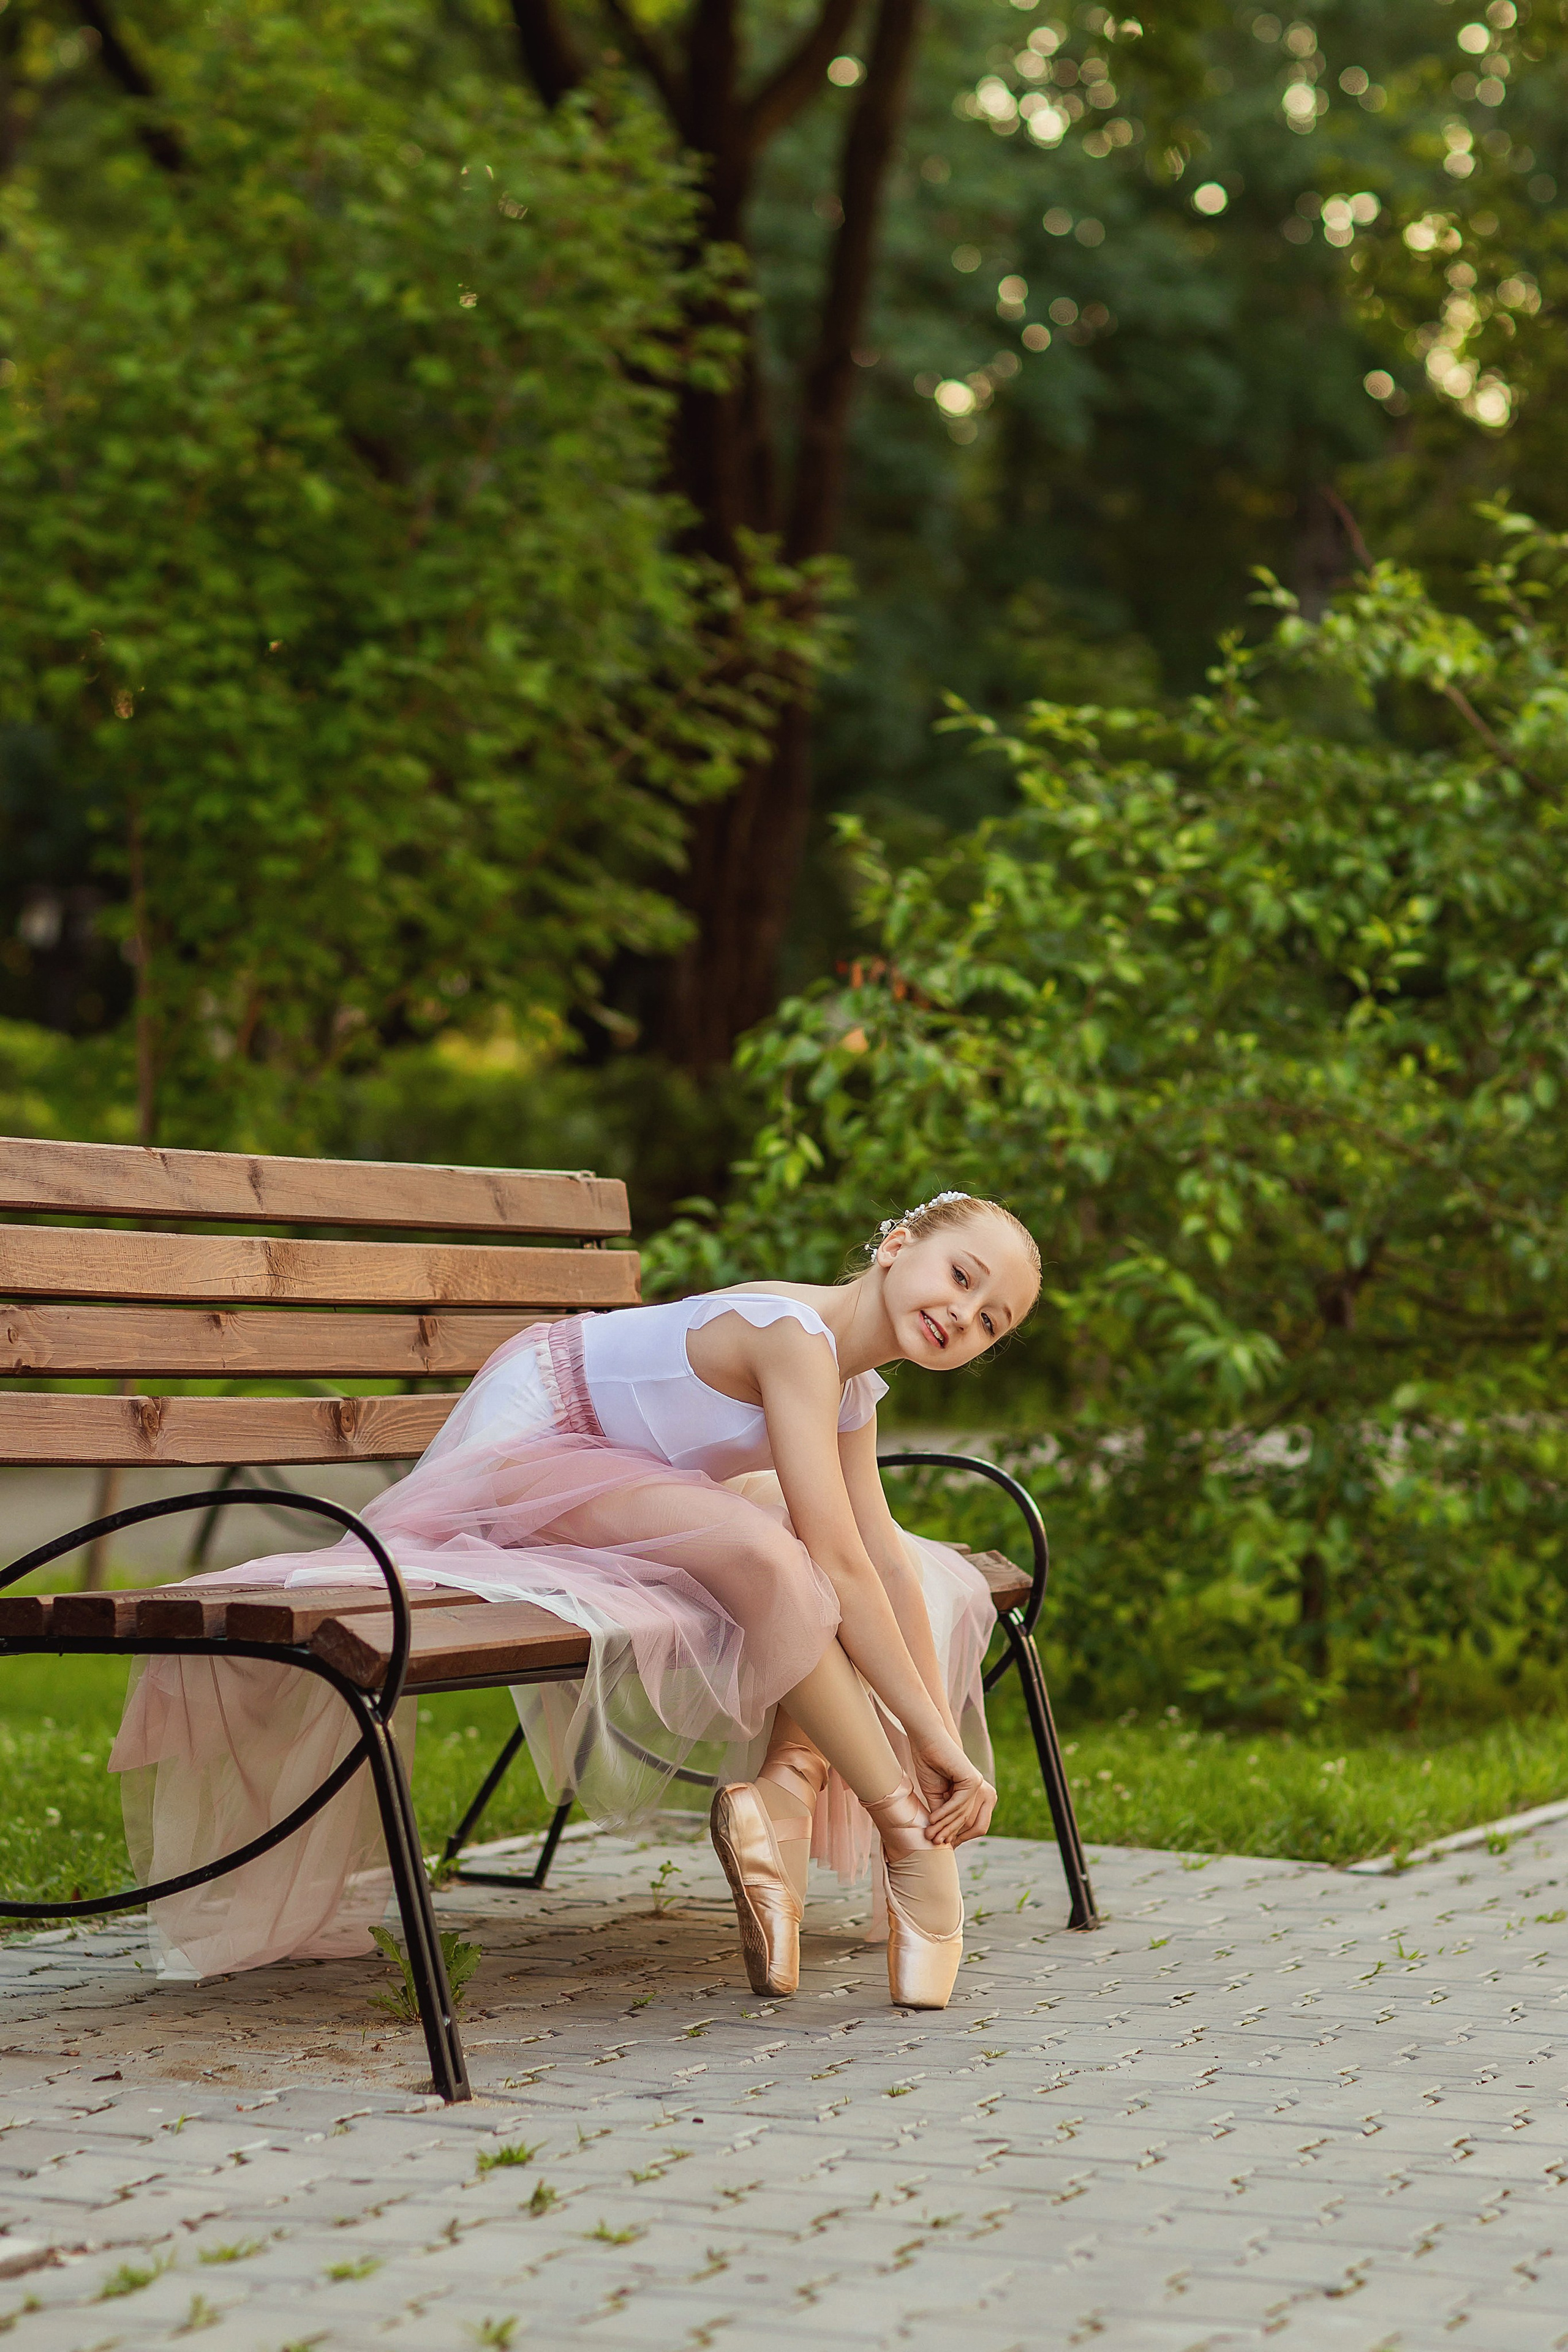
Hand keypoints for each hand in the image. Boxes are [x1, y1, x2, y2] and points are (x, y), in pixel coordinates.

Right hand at [909, 1725, 995, 1846]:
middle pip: (968, 1821)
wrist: (927, 1742)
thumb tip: (942, 1838)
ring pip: (962, 1814)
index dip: (955, 1835)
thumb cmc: (930, 1765)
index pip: (969, 1822)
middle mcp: (981, 1791)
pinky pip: (959, 1803)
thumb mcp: (936, 1796)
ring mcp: (979, 1785)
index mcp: (974, 1794)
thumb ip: (942, 1813)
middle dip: (949, 1833)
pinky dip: (945, 1813)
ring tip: (930, 1834)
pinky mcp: (973, 1780)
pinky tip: (933, 1820)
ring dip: (944, 1826)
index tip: (938, 1844)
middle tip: (933, 1842)